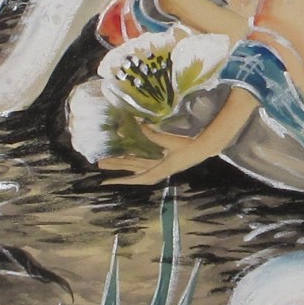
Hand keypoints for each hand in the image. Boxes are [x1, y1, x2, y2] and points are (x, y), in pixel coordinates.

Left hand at [97, 123, 223, 187]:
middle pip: (132, 170)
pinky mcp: (161, 161)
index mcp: (159, 169)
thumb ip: (152, 134)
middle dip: (116, 168)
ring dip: (122, 163)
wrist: (203, 149)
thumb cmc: (188, 146)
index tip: (106, 182)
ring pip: (135, 166)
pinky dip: (133, 160)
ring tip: (106, 160)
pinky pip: (143, 162)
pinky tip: (125, 155)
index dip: (120, 181)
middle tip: (100, 163)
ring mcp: (158, 166)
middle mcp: (156, 170)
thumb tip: (136, 122)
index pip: (136, 178)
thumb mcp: (169, 141)